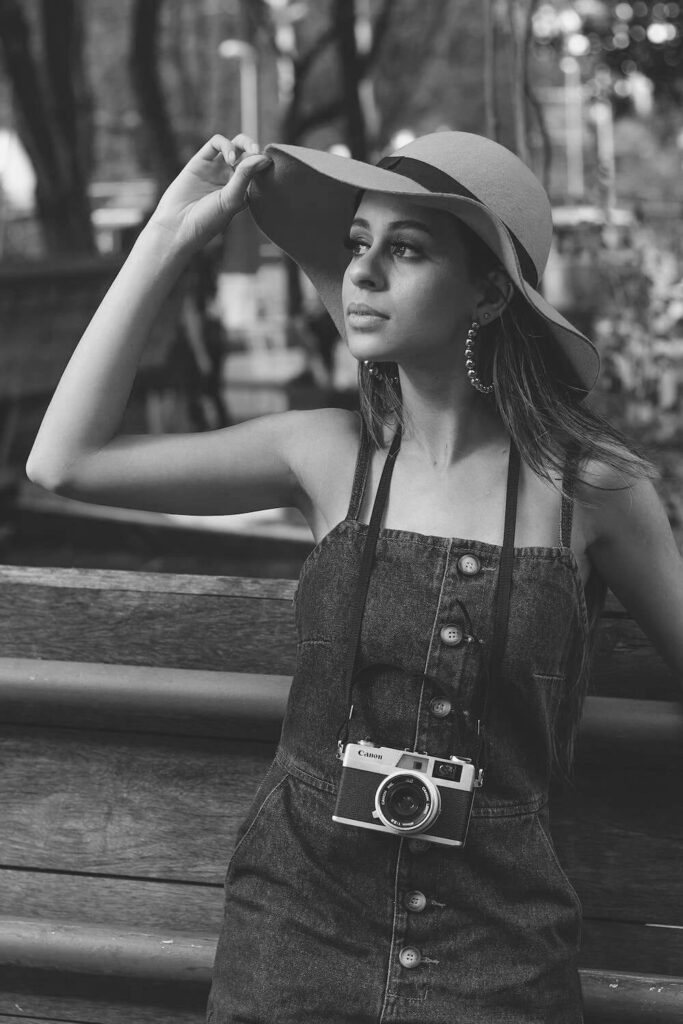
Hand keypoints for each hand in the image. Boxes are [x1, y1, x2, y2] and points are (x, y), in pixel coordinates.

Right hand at [148, 133, 271, 252]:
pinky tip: (229, 158)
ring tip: (239, 157)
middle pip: (248, 153)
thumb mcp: (231, 199)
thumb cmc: (207, 220)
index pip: (259, 170)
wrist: (178, 225)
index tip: (268, 166)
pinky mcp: (201, 161)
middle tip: (256, 151)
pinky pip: (216, 143)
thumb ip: (246, 177)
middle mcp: (231, 178)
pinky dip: (225, 145)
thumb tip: (263, 158)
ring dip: (243, 143)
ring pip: (235, 144)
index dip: (264, 163)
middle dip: (254, 148)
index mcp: (243, 191)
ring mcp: (216, 168)